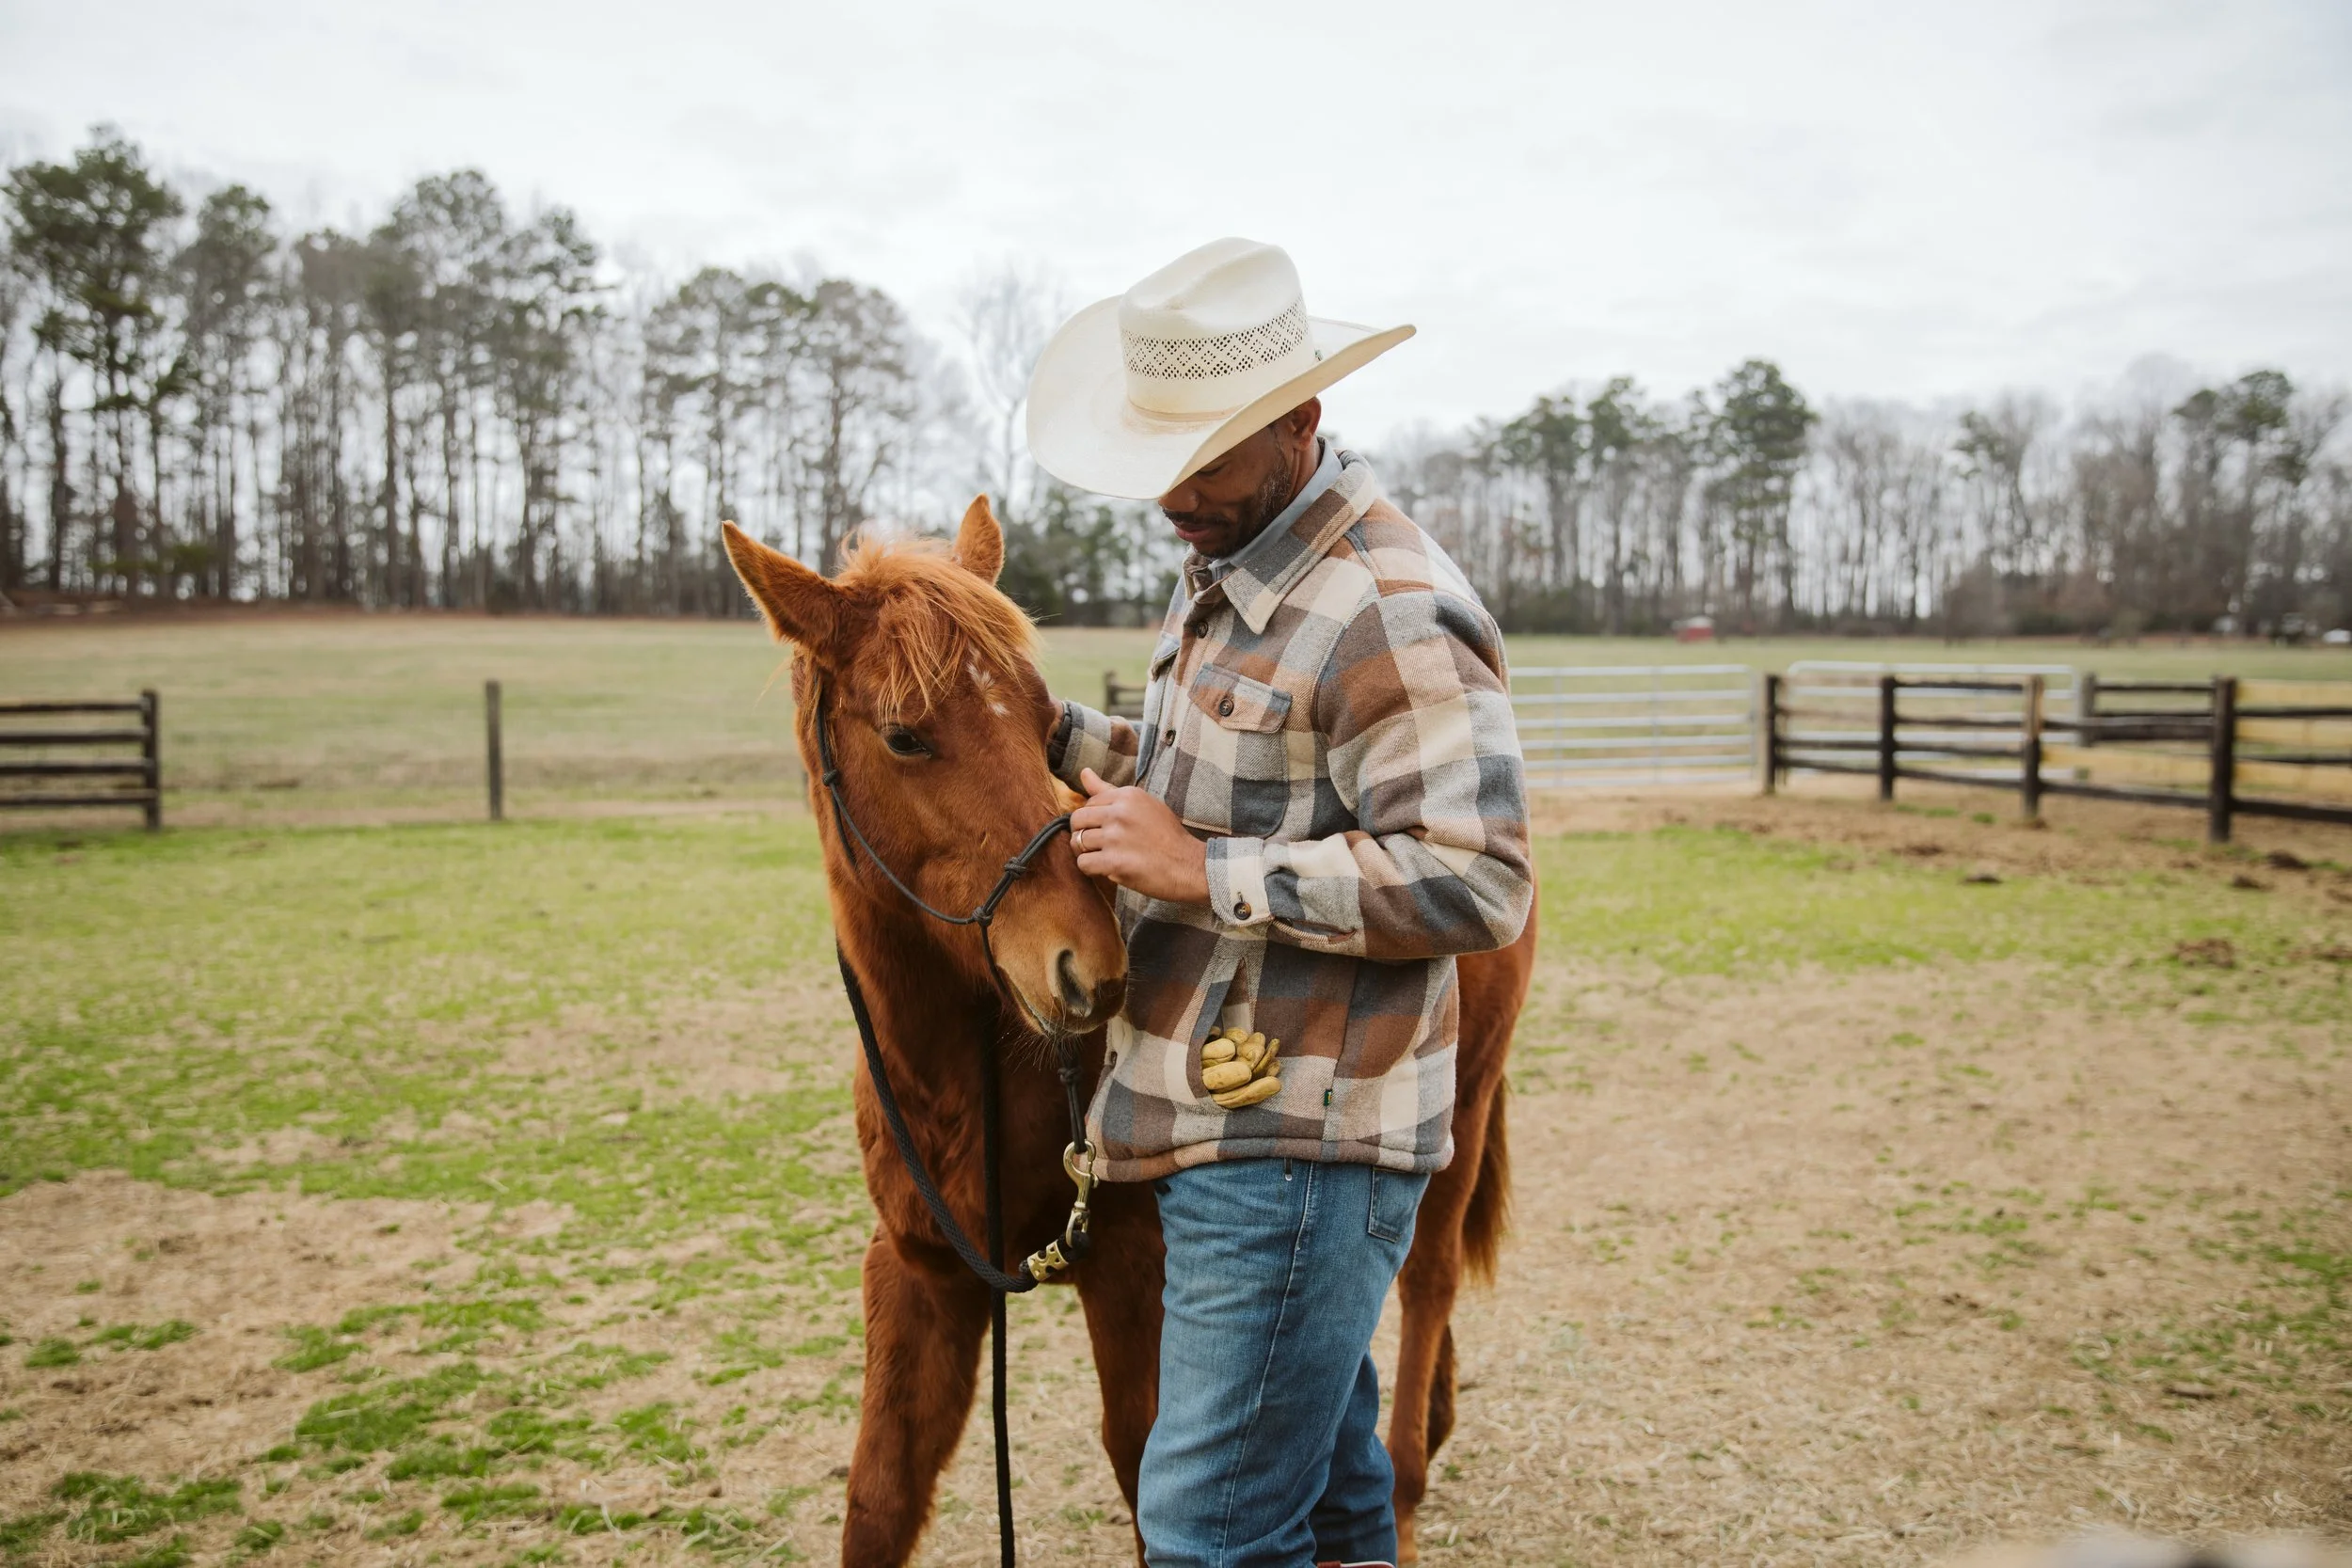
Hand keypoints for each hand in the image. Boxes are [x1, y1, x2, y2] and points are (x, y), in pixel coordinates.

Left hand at [1070, 768, 1209, 904]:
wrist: (1189, 865)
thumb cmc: (1167, 835)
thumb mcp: (1144, 804)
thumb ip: (1109, 790)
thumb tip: (1084, 772)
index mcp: (1127, 795)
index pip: (1089, 802)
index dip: (1094, 819)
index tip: (1109, 829)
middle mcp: (1119, 813)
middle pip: (1077, 820)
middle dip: (1083, 833)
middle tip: (1099, 845)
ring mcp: (1116, 838)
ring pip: (1078, 842)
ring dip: (1087, 852)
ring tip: (1104, 857)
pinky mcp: (1114, 862)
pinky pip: (1083, 863)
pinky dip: (1091, 869)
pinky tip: (1106, 869)